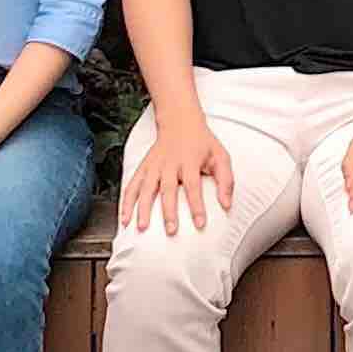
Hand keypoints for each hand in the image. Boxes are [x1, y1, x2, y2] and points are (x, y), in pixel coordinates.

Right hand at [121, 115, 236, 236]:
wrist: (180, 121)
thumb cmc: (202, 142)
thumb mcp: (220, 156)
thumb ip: (226, 181)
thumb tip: (227, 205)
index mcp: (190, 161)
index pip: (193, 186)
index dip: (197, 205)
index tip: (200, 223)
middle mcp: (169, 163)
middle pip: (167, 189)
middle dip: (168, 211)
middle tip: (171, 230)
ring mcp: (154, 165)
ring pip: (145, 188)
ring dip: (143, 209)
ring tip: (142, 227)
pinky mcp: (144, 167)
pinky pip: (132, 185)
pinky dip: (126, 202)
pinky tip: (125, 218)